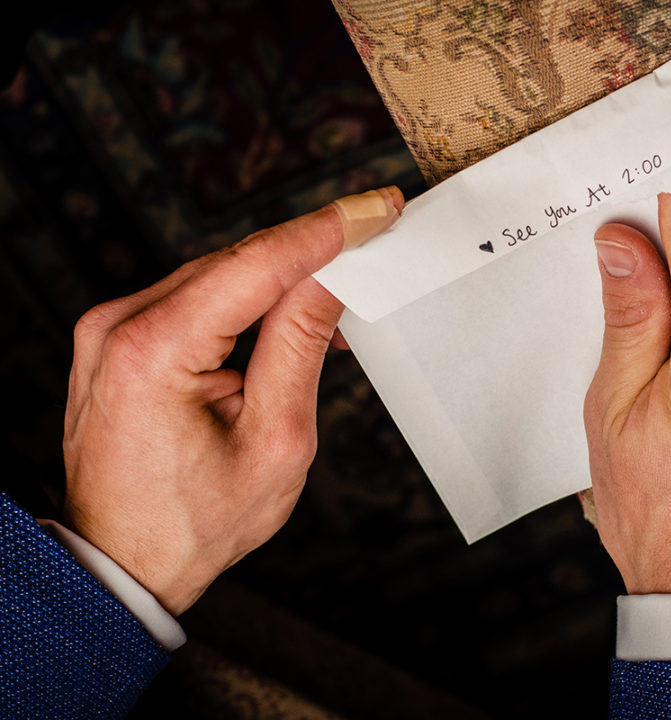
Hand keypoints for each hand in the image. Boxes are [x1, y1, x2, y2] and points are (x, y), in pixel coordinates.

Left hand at [62, 188, 401, 614]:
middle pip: (234, 263)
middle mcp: (119, 326)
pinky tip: (288, 310)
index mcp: (153, 351)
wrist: (124, 563)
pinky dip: (245, 299)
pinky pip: (192, 299)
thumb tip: (331, 277)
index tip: (376, 208)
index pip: (255, 265)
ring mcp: (109, 331)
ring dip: (279, 276)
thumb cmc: (199, 521)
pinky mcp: (116, 341)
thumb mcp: (275, 438)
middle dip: (308, 248)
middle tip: (373, 230)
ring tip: (343, 283)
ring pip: (215, 277)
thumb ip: (300, 344)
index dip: (324, 233)